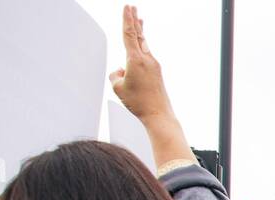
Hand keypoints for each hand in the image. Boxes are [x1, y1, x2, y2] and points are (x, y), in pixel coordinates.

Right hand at [109, 6, 172, 122]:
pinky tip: (136, 55)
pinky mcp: (157, 73)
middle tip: (133, 7)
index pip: (129, 34)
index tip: (127, 7)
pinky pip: (146, 57)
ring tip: (140, 19)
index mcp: (136, 60)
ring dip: (140, 32)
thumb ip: (116, 74)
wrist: (158, 115)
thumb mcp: (118, 88)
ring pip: (144, 45)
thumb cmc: (138, 103)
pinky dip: (141, 50)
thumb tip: (122, 70)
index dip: (127, 19)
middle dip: (135, 20)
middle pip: (139, 35)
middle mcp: (147, 60)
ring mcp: (154, 66)